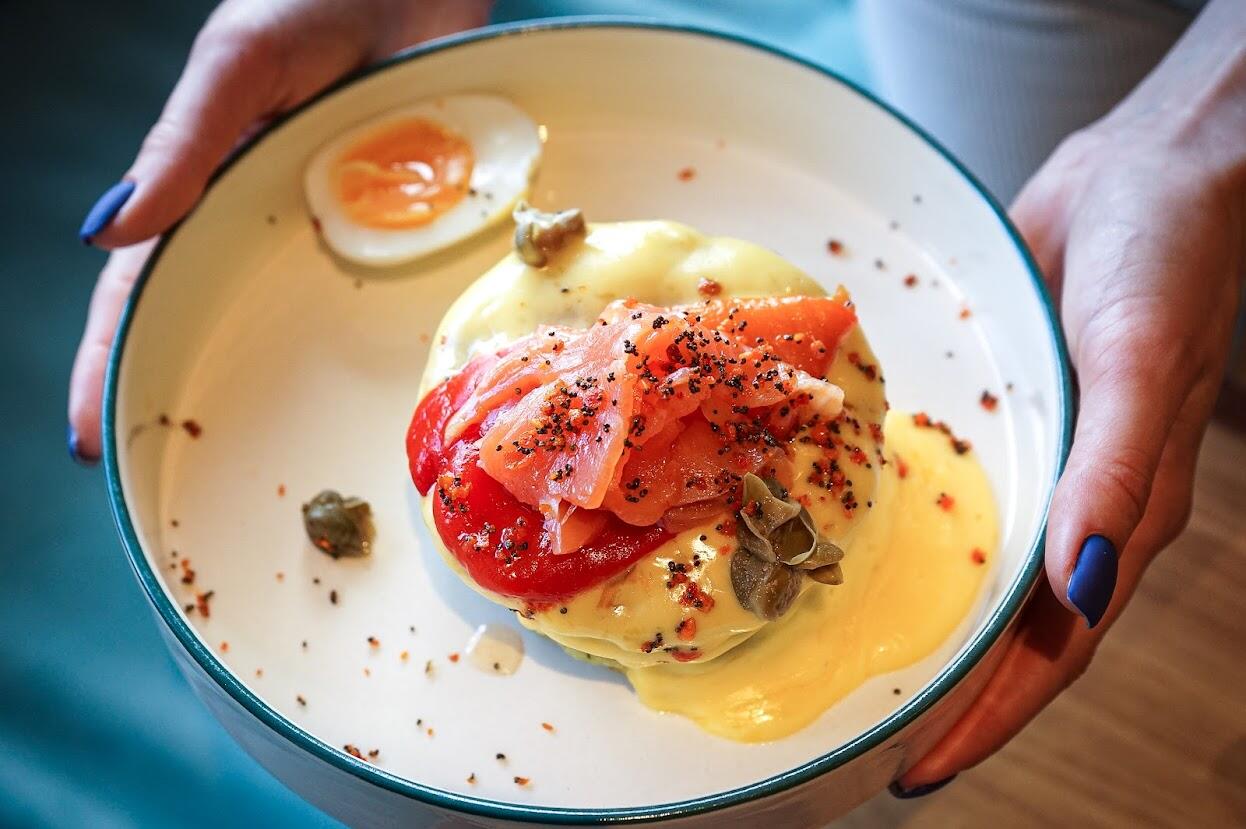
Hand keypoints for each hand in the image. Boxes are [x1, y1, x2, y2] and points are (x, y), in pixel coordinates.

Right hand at [68, 0, 490, 462]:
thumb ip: (180, 146)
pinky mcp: (394, 210)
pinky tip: (351, 379)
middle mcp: (259, 206)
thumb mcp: (237, 66)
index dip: (110, 357)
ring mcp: (327, 213)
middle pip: (205, 309)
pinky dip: (349, 332)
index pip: (141, 283)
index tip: (93, 434)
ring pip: (281, 307)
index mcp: (203, 176)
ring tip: (248, 448)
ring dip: (261, 372)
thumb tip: (106, 234)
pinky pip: (366, 282)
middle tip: (161, 466)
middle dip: (177, 384)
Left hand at [895, 1, 1245, 794]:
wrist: (1149, 172)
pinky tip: (853, 539)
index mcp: (1122, 515)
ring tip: (847, 658)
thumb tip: (1077, 590)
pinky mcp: (1002, 417)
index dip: (989, 717)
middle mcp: (1074, 503)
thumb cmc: (1168, 261)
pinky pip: (955, 491)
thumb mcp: (1142, 368)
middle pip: (1006, 628)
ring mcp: (1035, 462)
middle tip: (862, 730)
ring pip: (975, 566)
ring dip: (922, 618)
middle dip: (945, 690)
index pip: (1054, 649)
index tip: (918, 767)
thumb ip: (1113, 478)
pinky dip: (913, 529)